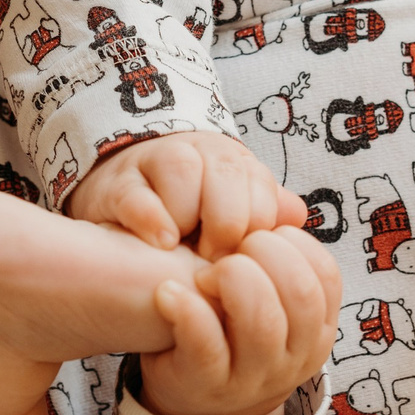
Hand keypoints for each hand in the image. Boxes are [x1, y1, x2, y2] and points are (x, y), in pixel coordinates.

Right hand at [67, 130, 304, 258]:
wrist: (124, 196)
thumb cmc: (189, 216)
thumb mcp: (231, 215)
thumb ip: (265, 214)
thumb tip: (297, 216)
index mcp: (233, 164)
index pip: (261, 187)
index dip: (257, 226)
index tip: (245, 257)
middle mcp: (197, 155)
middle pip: (227, 172)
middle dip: (228, 223)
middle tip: (216, 259)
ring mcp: (153, 164)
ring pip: (183, 170)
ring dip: (190, 214)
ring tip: (183, 248)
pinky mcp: (117, 185)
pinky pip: (137, 194)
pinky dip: (152, 220)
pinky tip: (162, 244)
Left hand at [140, 225, 341, 414]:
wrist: (200, 404)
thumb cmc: (234, 333)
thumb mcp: (270, 302)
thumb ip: (279, 258)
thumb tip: (286, 205)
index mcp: (317, 329)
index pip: (325, 274)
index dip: (292, 243)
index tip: (259, 236)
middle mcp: (294, 356)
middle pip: (300, 294)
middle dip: (263, 255)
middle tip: (228, 251)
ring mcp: (253, 376)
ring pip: (261, 321)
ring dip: (230, 280)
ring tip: (202, 272)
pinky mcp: (207, 384)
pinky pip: (206, 344)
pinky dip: (186, 309)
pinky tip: (168, 292)